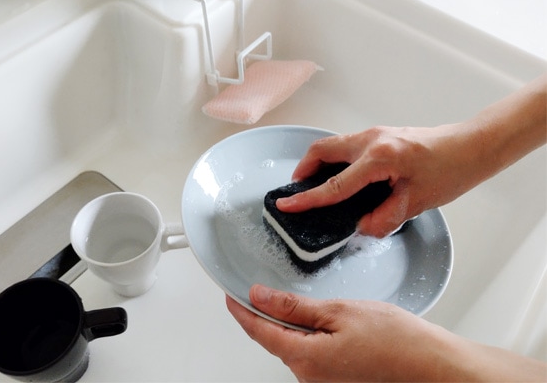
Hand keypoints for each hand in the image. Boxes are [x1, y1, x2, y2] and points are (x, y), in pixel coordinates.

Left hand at [226, 285, 546, 381]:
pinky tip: (331, 324)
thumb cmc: (398, 341)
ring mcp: (324, 381)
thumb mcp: (340, 311)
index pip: (259, 331)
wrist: (434, 367)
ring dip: (294, 325)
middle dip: (269, 316)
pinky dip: (312, 336)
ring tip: (314, 305)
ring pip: (296, 346)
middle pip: (276, 340)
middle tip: (267, 291)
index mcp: (305, 358)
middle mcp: (310, 376)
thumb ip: (295, 307)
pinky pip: (314, 354)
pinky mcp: (338, 380)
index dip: (241, 311)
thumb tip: (260, 297)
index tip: (231, 296)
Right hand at [276, 74, 545, 236]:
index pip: (335, 184)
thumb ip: (384, 218)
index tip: (286, 205)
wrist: (472, 146)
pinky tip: (343, 177)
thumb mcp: (417, 202)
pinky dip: (336, 159)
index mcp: (380, 158)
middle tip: (298, 190)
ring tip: (316, 185)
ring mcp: (375, 133)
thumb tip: (362, 227)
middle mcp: (372, 140)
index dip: (309, 199)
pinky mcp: (381, 135)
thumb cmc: (452, 169)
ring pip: (333, 145)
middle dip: (304, 169)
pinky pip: (347, 145)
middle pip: (322, 150)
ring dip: (319, 163)